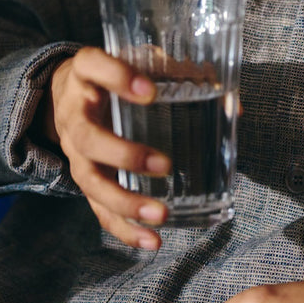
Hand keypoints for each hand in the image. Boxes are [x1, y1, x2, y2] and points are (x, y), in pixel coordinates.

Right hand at [43, 46, 170, 248]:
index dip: (116, 77)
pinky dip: (124, 229)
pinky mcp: (85, 179)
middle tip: (164, 165)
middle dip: (124, 155)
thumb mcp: (141, 61)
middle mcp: (73, 114)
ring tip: (160, 214)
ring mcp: (75, 151)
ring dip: (125, 202)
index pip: (90, 66)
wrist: (70, 93)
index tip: (149, 90)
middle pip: (87, 138)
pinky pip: (98, 208)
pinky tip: (152, 241)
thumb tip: (233, 105)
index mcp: (85, 73)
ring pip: (90, 181)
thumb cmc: (118, 74)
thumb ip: (181, 74)